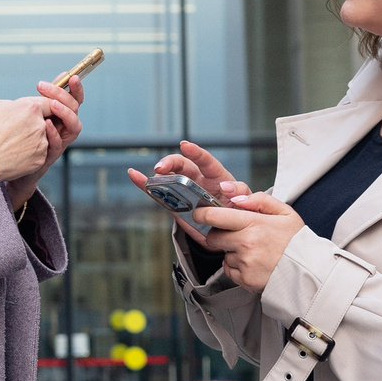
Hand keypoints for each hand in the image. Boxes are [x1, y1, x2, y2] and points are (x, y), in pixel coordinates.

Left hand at [0, 76, 84, 211]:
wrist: (10, 164)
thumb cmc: (21, 135)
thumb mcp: (31, 113)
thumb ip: (42, 99)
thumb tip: (51, 80)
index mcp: (60, 115)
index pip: (75, 99)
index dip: (76, 88)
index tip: (72, 76)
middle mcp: (64, 128)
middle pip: (76, 109)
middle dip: (65, 96)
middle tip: (47, 88)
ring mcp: (59, 142)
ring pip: (75, 127)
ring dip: (65, 114)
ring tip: (53, 105)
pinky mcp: (50, 156)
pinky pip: (58, 145)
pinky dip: (53, 134)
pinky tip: (45, 124)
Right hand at [0, 95, 58, 184]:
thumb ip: (11, 103)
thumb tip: (16, 107)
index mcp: (30, 108)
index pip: (48, 102)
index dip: (41, 106)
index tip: (34, 110)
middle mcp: (40, 125)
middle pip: (43, 121)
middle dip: (32, 123)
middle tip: (14, 129)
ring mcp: (41, 144)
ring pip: (41, 137)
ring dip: (31, 138)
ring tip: (11, 143)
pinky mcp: (40, 160)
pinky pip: (38, 153)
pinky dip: (29, 153)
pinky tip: (13, 154)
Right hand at [126, 142, 249, 243]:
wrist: (230, 235)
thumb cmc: (240, 215)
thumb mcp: (248, 205)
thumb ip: (242, 194)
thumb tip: (229, 188)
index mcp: (217, 177)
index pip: (206, 161)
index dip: (196, 152)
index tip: (184, 145)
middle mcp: (199, 180)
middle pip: (183, 165)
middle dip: (171, 163)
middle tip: (161, 168)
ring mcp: (185, 190)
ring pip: (169, 176)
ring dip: (158, 174)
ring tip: (149, 174)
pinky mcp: (175, 203)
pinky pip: (158, 192)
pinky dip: (145, 184)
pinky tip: (133, 174)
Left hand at [186, 194, 304, 291]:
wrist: (310, 272)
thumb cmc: (297, 241)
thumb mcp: (285, 212)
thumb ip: (260, 200)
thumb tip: (235, 198)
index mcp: (254, 224)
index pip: (215, 216)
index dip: (202, 214)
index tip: (199, 213)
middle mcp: (246, 243)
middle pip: (213, 237)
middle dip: (218, 235)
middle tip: (234, 235)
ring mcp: (244, 263)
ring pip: (223, 254)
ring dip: (231, 252)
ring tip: (254, 251)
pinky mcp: (245, 280)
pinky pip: (229, 270)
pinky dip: (236, 267)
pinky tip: (253, 263)